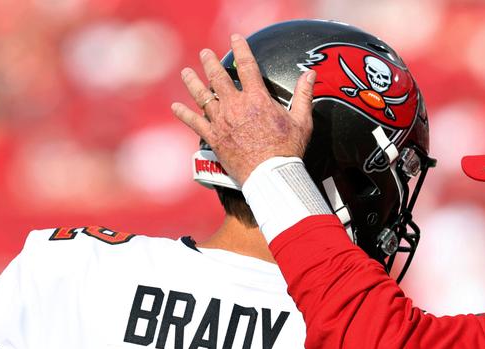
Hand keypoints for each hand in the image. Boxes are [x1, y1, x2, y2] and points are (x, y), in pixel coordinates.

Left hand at [171, 33, 315, 184]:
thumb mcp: (302, 120)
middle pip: (218, 77)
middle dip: (210, 62)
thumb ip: (303, 95)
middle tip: (204, 54)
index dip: (241, 48)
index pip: (247, 66)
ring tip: (186, 73)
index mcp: (257, 98)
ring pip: (202, 97)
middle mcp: (236, 106)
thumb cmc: (288, 149)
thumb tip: (310, 74)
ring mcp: (222, 122)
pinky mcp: (214, 138)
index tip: (235, 38)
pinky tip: (175, 107)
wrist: (271, 175)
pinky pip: (194, 123)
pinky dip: (184, 114)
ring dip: (192, 83)